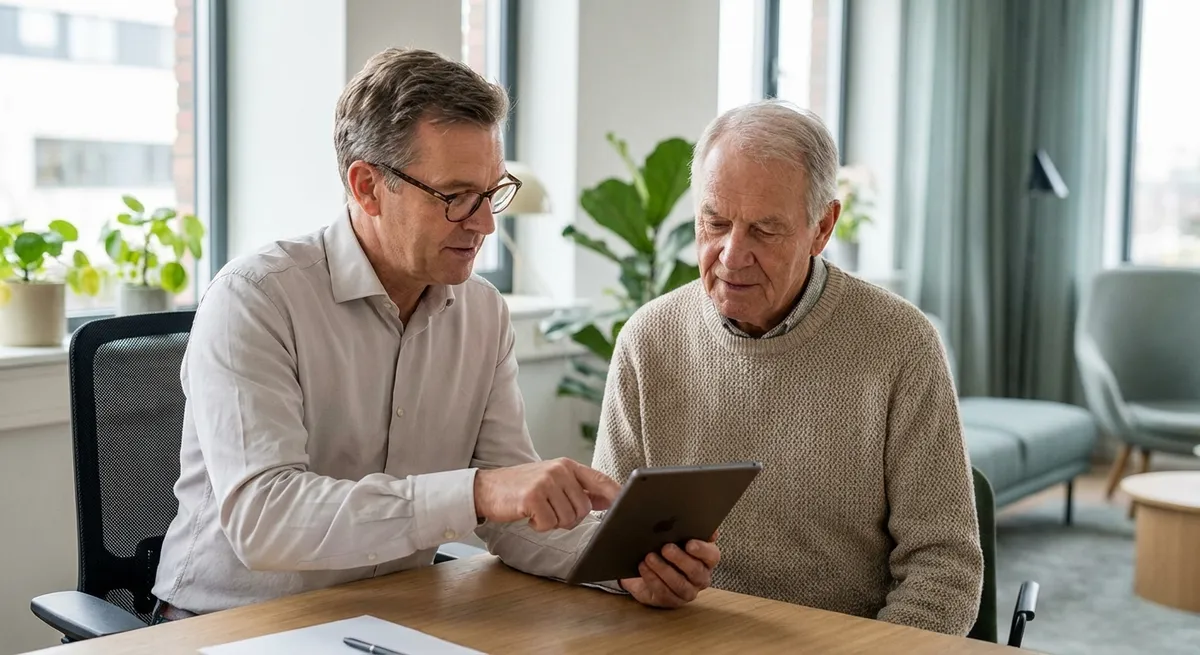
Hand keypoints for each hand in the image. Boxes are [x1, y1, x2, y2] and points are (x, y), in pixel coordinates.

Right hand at [473, 458, 620, 530]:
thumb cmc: (521, 487)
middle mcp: (559, 470)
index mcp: (567, 466)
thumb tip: (609, 500)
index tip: (627, 504)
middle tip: (550, 512)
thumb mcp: (553, 482)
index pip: (600, 479)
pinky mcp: (532, 497)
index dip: (615, 494)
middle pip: (584, 509)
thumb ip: (580, 489)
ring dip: (553, 523)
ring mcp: (546, 482)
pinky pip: (548, 523)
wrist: (487, 488)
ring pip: (568, 519)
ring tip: (538, 511)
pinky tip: (528, 515)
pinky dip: (539, 526)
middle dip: (570, 518)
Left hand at [620, 534, 720, 608]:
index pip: (712, 555)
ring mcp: (687, 591)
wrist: (647, 566)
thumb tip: (688, 515)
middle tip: (666, 548)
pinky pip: (664, 593)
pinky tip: (643, 567)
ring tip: (649, 557)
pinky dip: (652, 579)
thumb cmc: (665, 547)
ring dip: (664, 570)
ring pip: (680, 584)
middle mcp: (700, 577)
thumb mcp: (674, 535)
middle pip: (696, 571)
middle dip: (680, 559)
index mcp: (706, 559)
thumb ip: (684, 526)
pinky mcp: (671, 600)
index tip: (689, 543)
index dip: (702, 550)